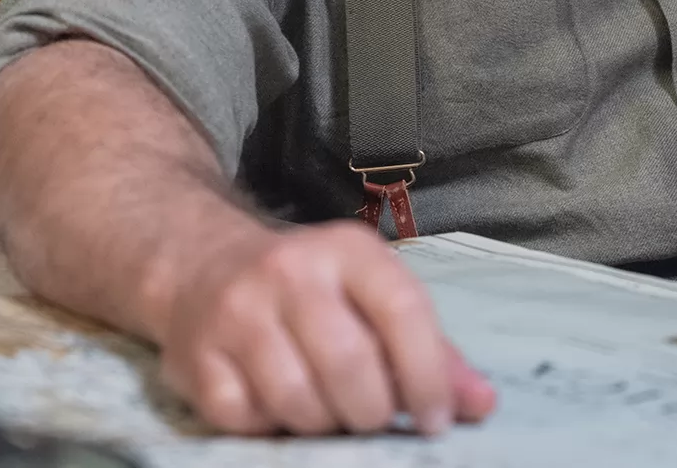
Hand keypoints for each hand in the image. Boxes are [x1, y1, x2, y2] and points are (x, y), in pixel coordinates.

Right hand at [155, 218, 496, 435]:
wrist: (201, 265)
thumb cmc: (308, 290)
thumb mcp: (370, 296)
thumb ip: (429, 350)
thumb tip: (481, 405)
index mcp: (348, 250)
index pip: (402, 310)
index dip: (427, 375)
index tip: (434, 419)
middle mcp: (290, 272)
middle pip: (349, 366)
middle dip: (372, 412)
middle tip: (373, 419)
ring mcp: (237, 312)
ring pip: (297, 401)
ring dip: (321, 424)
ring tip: (325, 409)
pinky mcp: (195, 355)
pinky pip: (245, 418)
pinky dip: (268, 426)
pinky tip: (274, 403)